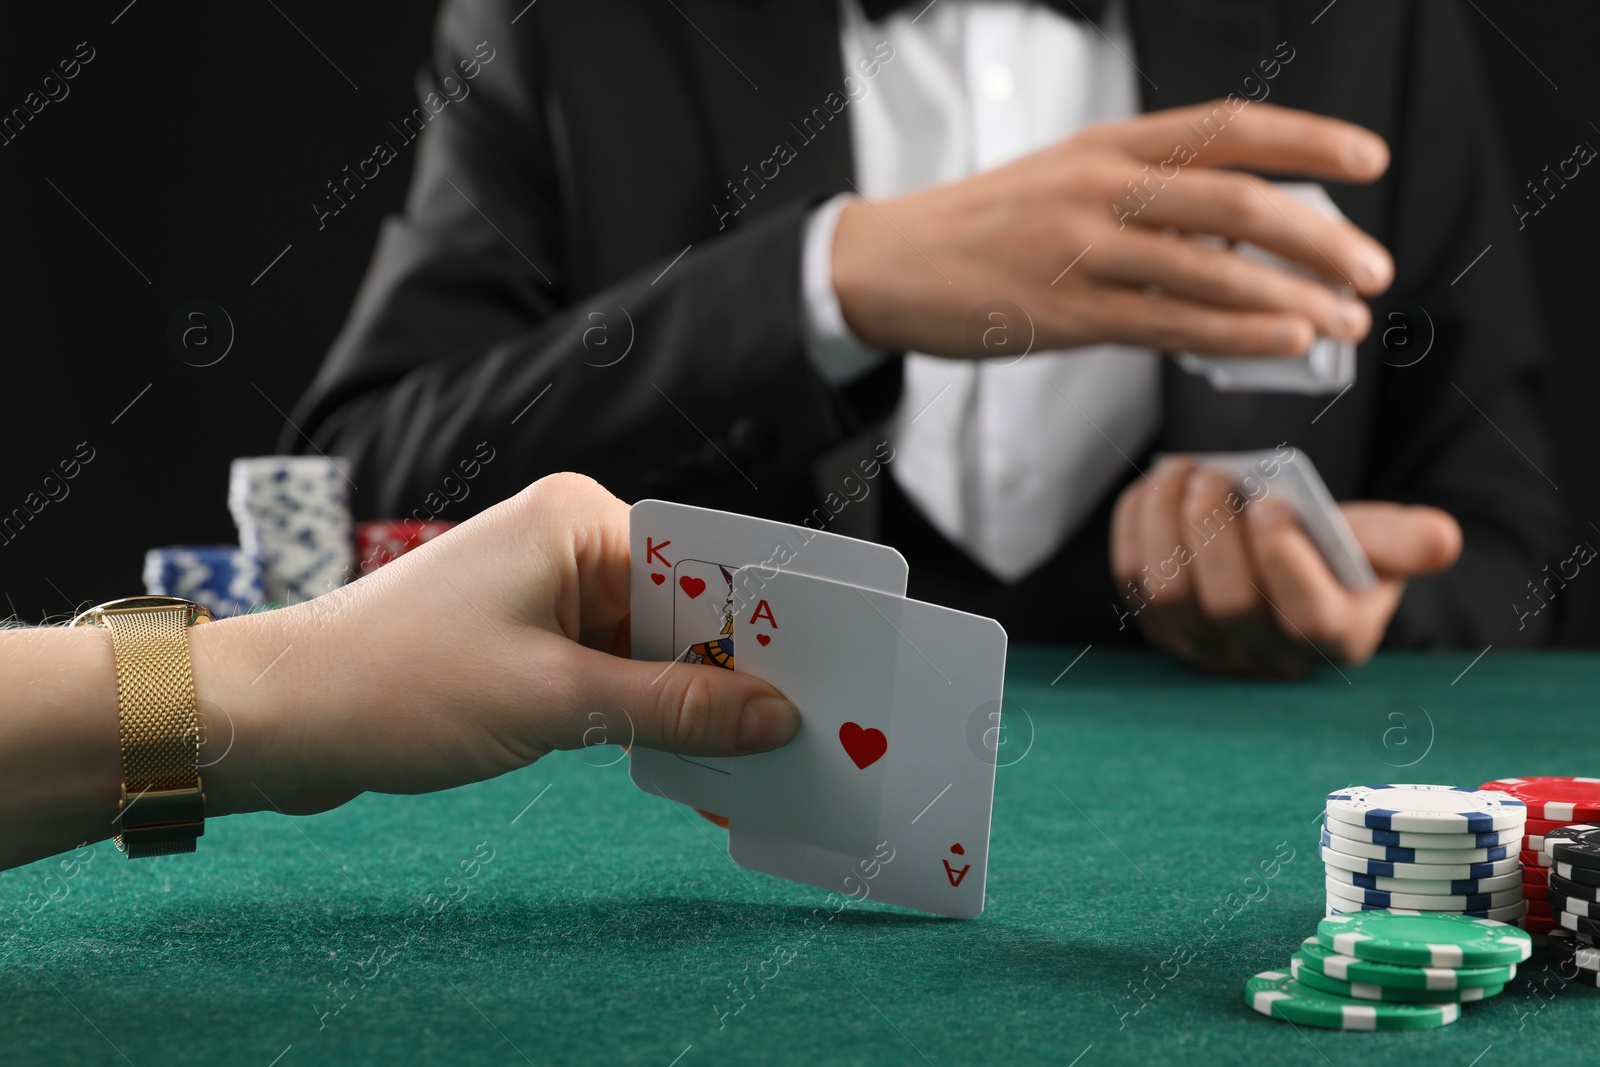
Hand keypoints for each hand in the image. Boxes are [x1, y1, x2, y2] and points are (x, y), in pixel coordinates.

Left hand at [193, 473, 799, 816]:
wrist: (281, 718)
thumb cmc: (403, 686)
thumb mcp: (555, 703)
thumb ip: (673, 707)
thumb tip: (775, 718)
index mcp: (578, 519)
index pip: (704, 566)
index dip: (766, 626)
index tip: (831, 677)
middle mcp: (568, 540)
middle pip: (685, 608)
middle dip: (734, 675)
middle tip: (806, 735)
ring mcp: (547, 589)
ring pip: (653, 647)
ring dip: (691, 703)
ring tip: (755, 763)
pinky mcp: (530, 637)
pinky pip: (614, 670)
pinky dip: (645, 713)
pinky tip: (691, 761)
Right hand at [831, 101, 1393, 359]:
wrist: (889, 264)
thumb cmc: (981, 227)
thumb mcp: (1066, 181)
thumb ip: (1146, 198)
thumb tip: (1235, 242)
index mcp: (1109, 145)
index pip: (1229, 128)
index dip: (1309, 140)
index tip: (1368, 161)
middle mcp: (1102, 187)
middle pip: (1238, 201)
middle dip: (1321, 237)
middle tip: (1371, 269)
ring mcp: (1082, 251)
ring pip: (1212, 270)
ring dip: (1293, 298)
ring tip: (1343, 321)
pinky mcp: (1065, 313)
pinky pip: (1169, 323)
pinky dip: (1237, 333)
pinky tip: (1283, 341)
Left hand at [1110, 458, 1460, 676]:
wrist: (1284, 562)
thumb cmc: (1333, 554)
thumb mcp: (1378, 544)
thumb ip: (1405, 540)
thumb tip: (1440, 538)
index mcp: (1332, 638)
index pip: (1305, 620)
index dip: (1284, 562)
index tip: (1272, 504)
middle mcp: (1263, 655)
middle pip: (1227, 605)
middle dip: (1214, 533)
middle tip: (1216, 477)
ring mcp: (1204, 645)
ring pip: (1168, 595)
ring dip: (1167, 526)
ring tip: (1184, 473)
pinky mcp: (1158, 624)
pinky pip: (1131, 580)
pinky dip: (1137, 527)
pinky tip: (1157, 487)